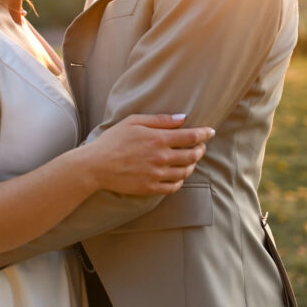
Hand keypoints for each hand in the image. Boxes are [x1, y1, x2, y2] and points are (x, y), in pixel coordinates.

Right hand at [86, 114, 213, 194]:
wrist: (96, 165)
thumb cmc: (113, 140)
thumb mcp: (134, 121)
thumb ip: (160, 120)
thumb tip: (182, 118)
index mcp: (159, 139)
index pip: (191, 137)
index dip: (204, 134)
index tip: (210, 131)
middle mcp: (161, 157)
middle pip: (193, 155)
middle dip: (200, 149)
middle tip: (200, 146)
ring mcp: (157, 174)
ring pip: (186, 171)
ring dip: (192, 165)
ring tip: (190, 160)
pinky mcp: (151, 188)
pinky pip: (174, 186)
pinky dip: (180, 180)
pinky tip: (178, 175)